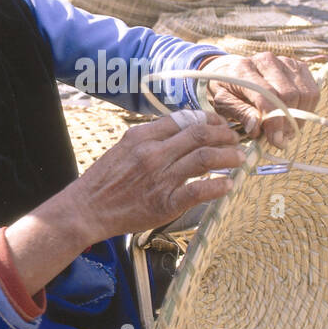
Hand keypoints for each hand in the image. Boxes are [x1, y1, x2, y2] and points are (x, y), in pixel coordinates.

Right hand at [66, 112, 242, 244]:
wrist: (87, 209)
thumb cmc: (106, 180)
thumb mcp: (125, 147)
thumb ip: (152, 137)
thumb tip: (181, 130)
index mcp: (143, 136)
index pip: (185, 119)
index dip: (208, 119)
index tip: (219, 124)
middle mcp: (153, 154)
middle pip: (199, 135)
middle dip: (224, 135)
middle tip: (235, 140)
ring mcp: (160, 178)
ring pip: (204, 159)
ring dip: (228, 156)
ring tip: (239, 158)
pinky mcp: (165, 203)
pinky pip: (199, 190)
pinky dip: (218, 186)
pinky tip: (228, 184)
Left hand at [199, 54, 320, 148]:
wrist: (232, 70)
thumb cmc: (226, 89)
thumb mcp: (223, 103)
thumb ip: (240, 113)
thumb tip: (256, 128)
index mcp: (244, 68)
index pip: (267, 96)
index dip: (274, 121)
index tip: (276, 141)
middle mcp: (267, 60)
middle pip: (289, 95)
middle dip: (288, 123)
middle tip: (281, 140)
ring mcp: (285, 62)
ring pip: (304, 94)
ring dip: (299, 118)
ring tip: (287, 131)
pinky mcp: (298, 67)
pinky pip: (312, 91)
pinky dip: (307, 109)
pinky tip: (294, 118)